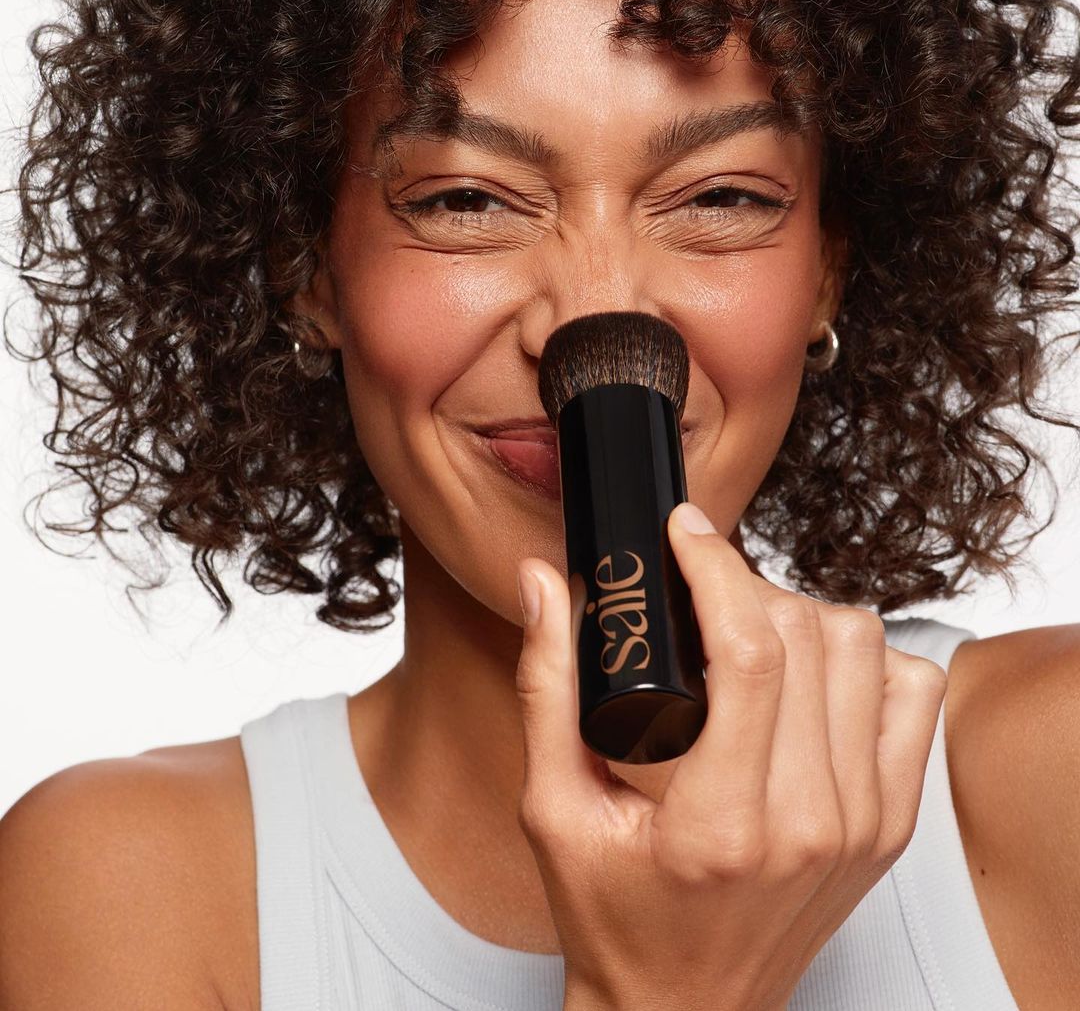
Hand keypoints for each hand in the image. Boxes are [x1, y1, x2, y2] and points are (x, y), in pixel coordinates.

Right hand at [514, 500, 947, 1010]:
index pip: (748, 652)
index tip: (685, 531)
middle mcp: (810, 824)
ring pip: (866, 649)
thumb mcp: (552, 806)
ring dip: (804, 615)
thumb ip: (547, 686)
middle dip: (746, 584)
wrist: (685, 1010)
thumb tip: (544, 582)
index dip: (716, 567)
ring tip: (750, 630)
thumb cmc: (615, 917)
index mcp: (721, 825)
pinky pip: (914, 693)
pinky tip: (814, 673)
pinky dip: (870, 660)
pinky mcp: (891, 824)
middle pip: (809, 636)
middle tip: (699, 589)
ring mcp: (864, 825)